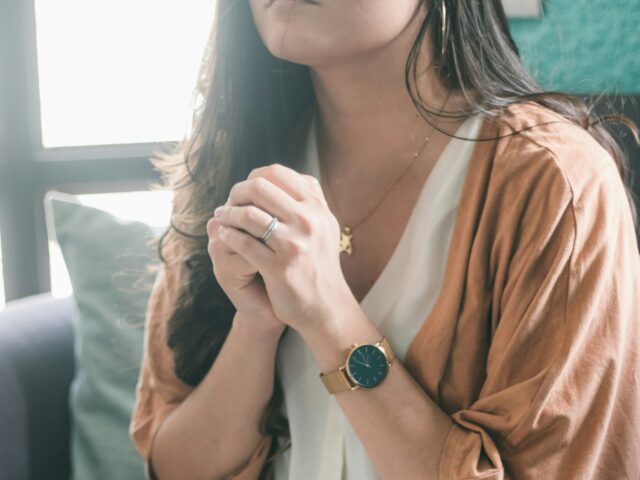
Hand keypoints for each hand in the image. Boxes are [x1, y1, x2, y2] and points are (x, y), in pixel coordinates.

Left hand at [213, 163, 354, 335]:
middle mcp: (308, 221)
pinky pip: (243, 243)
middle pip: (259, 188)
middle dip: (236, 193)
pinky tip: (225, 236)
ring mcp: (294, 244)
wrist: (326, 305)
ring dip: (228, 214)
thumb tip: (276, 175)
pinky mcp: (279, 267)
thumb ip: (307, 199)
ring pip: (248, 215)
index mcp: (316, 207)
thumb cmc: (318, 262)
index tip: (244, 190)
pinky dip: (229, 236)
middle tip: (228, 203)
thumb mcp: (323, 225)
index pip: (277, 173)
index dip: (253, 177)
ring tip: (222, 219)